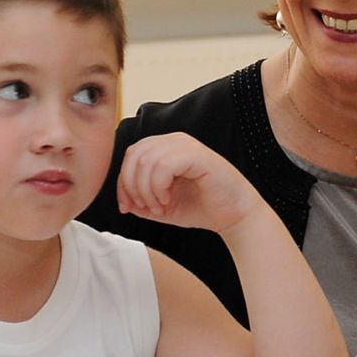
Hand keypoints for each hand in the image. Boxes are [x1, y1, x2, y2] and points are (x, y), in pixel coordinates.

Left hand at [115, 132, 260, 233]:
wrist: (233, 215)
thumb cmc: (202, 207)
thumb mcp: (162, 208)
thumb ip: (141, 203)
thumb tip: (124, 202)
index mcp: (164, 149)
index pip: (131, 157)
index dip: (122, 183)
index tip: (128, 208)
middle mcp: (174, 141)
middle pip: (134, 155)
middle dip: (132, 186)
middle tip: (146, 208)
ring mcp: (186, 145)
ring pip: (146, 159)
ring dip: (146, 189)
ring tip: (160, 207)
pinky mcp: (197, 154)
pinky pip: (163, 164)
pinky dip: (159, 185)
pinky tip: (168, 199)